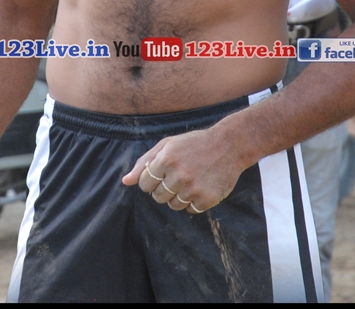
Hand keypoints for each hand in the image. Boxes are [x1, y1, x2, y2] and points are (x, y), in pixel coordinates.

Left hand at [123, 127, 245, 214]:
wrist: (229, 145)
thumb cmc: (194, 144)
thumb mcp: (167, 145)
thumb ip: (144, 162)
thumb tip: (125, 181)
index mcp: (166, 159)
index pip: (144, 183)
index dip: (151, 179)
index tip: (162, 172)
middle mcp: (179, 175)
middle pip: (158, 197)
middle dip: (164, 188)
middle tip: (178, 175)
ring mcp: (193, 188)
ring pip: (173, 205)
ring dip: (179, 196)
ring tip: (190, 180)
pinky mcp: (207, 199)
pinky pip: (190, 210)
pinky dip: (194, 201)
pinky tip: (201, 186)